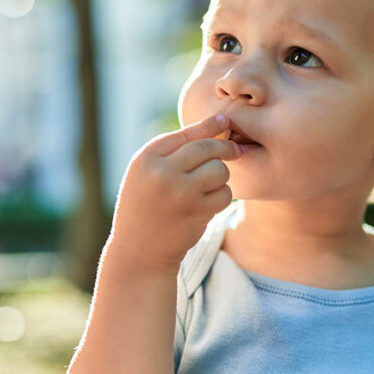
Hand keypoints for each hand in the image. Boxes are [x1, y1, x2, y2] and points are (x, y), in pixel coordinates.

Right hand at [107, 114, 241, 272]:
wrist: (139, 252)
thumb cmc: (145, 207)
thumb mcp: (146, 174)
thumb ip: (174, 150)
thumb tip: (218, 123)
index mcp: (146, 159)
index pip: (185, 134)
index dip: (209, 126)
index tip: (225, 122)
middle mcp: (162, 172)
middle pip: (206, 148)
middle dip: (224, 148)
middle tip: (234, 150)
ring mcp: (180, 193)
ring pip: (219, 170)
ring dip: (221, 177)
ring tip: (207, 188)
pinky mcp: (197, 213)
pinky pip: (224, 194)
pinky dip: (222, 198)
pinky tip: (208, 205)